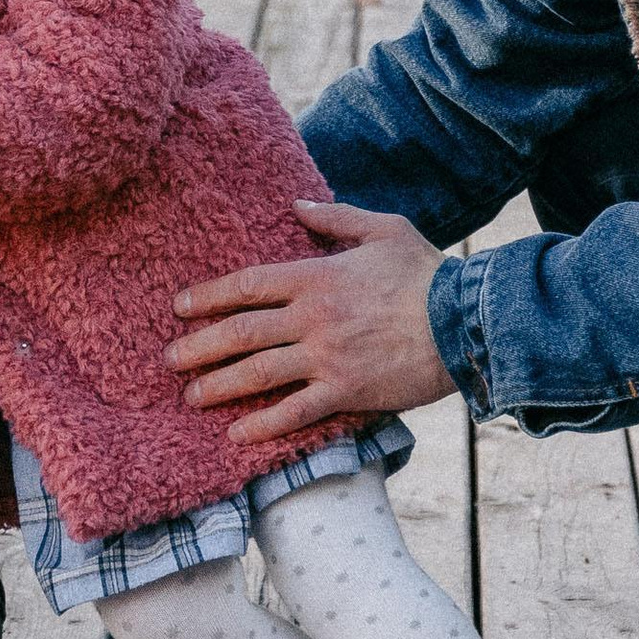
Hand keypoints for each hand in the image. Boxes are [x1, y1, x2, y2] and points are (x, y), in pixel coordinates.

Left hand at [165, 201, 455, 443]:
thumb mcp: (384, 229)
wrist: (468, 322)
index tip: (180, 307)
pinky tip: (237, 434)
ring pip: (257, 374)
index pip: (247, 286)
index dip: (209, 296)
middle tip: (170, 359)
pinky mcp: (346, 392)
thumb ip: (336, 218)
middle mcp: (312, 319)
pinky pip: (294, 412)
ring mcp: (326, 359)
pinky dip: (262, 425)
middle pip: (240, 333)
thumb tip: (297, 204)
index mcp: (317, 277)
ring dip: (218, 386)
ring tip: (191, 396)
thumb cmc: (428, 274)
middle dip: (199, 347)